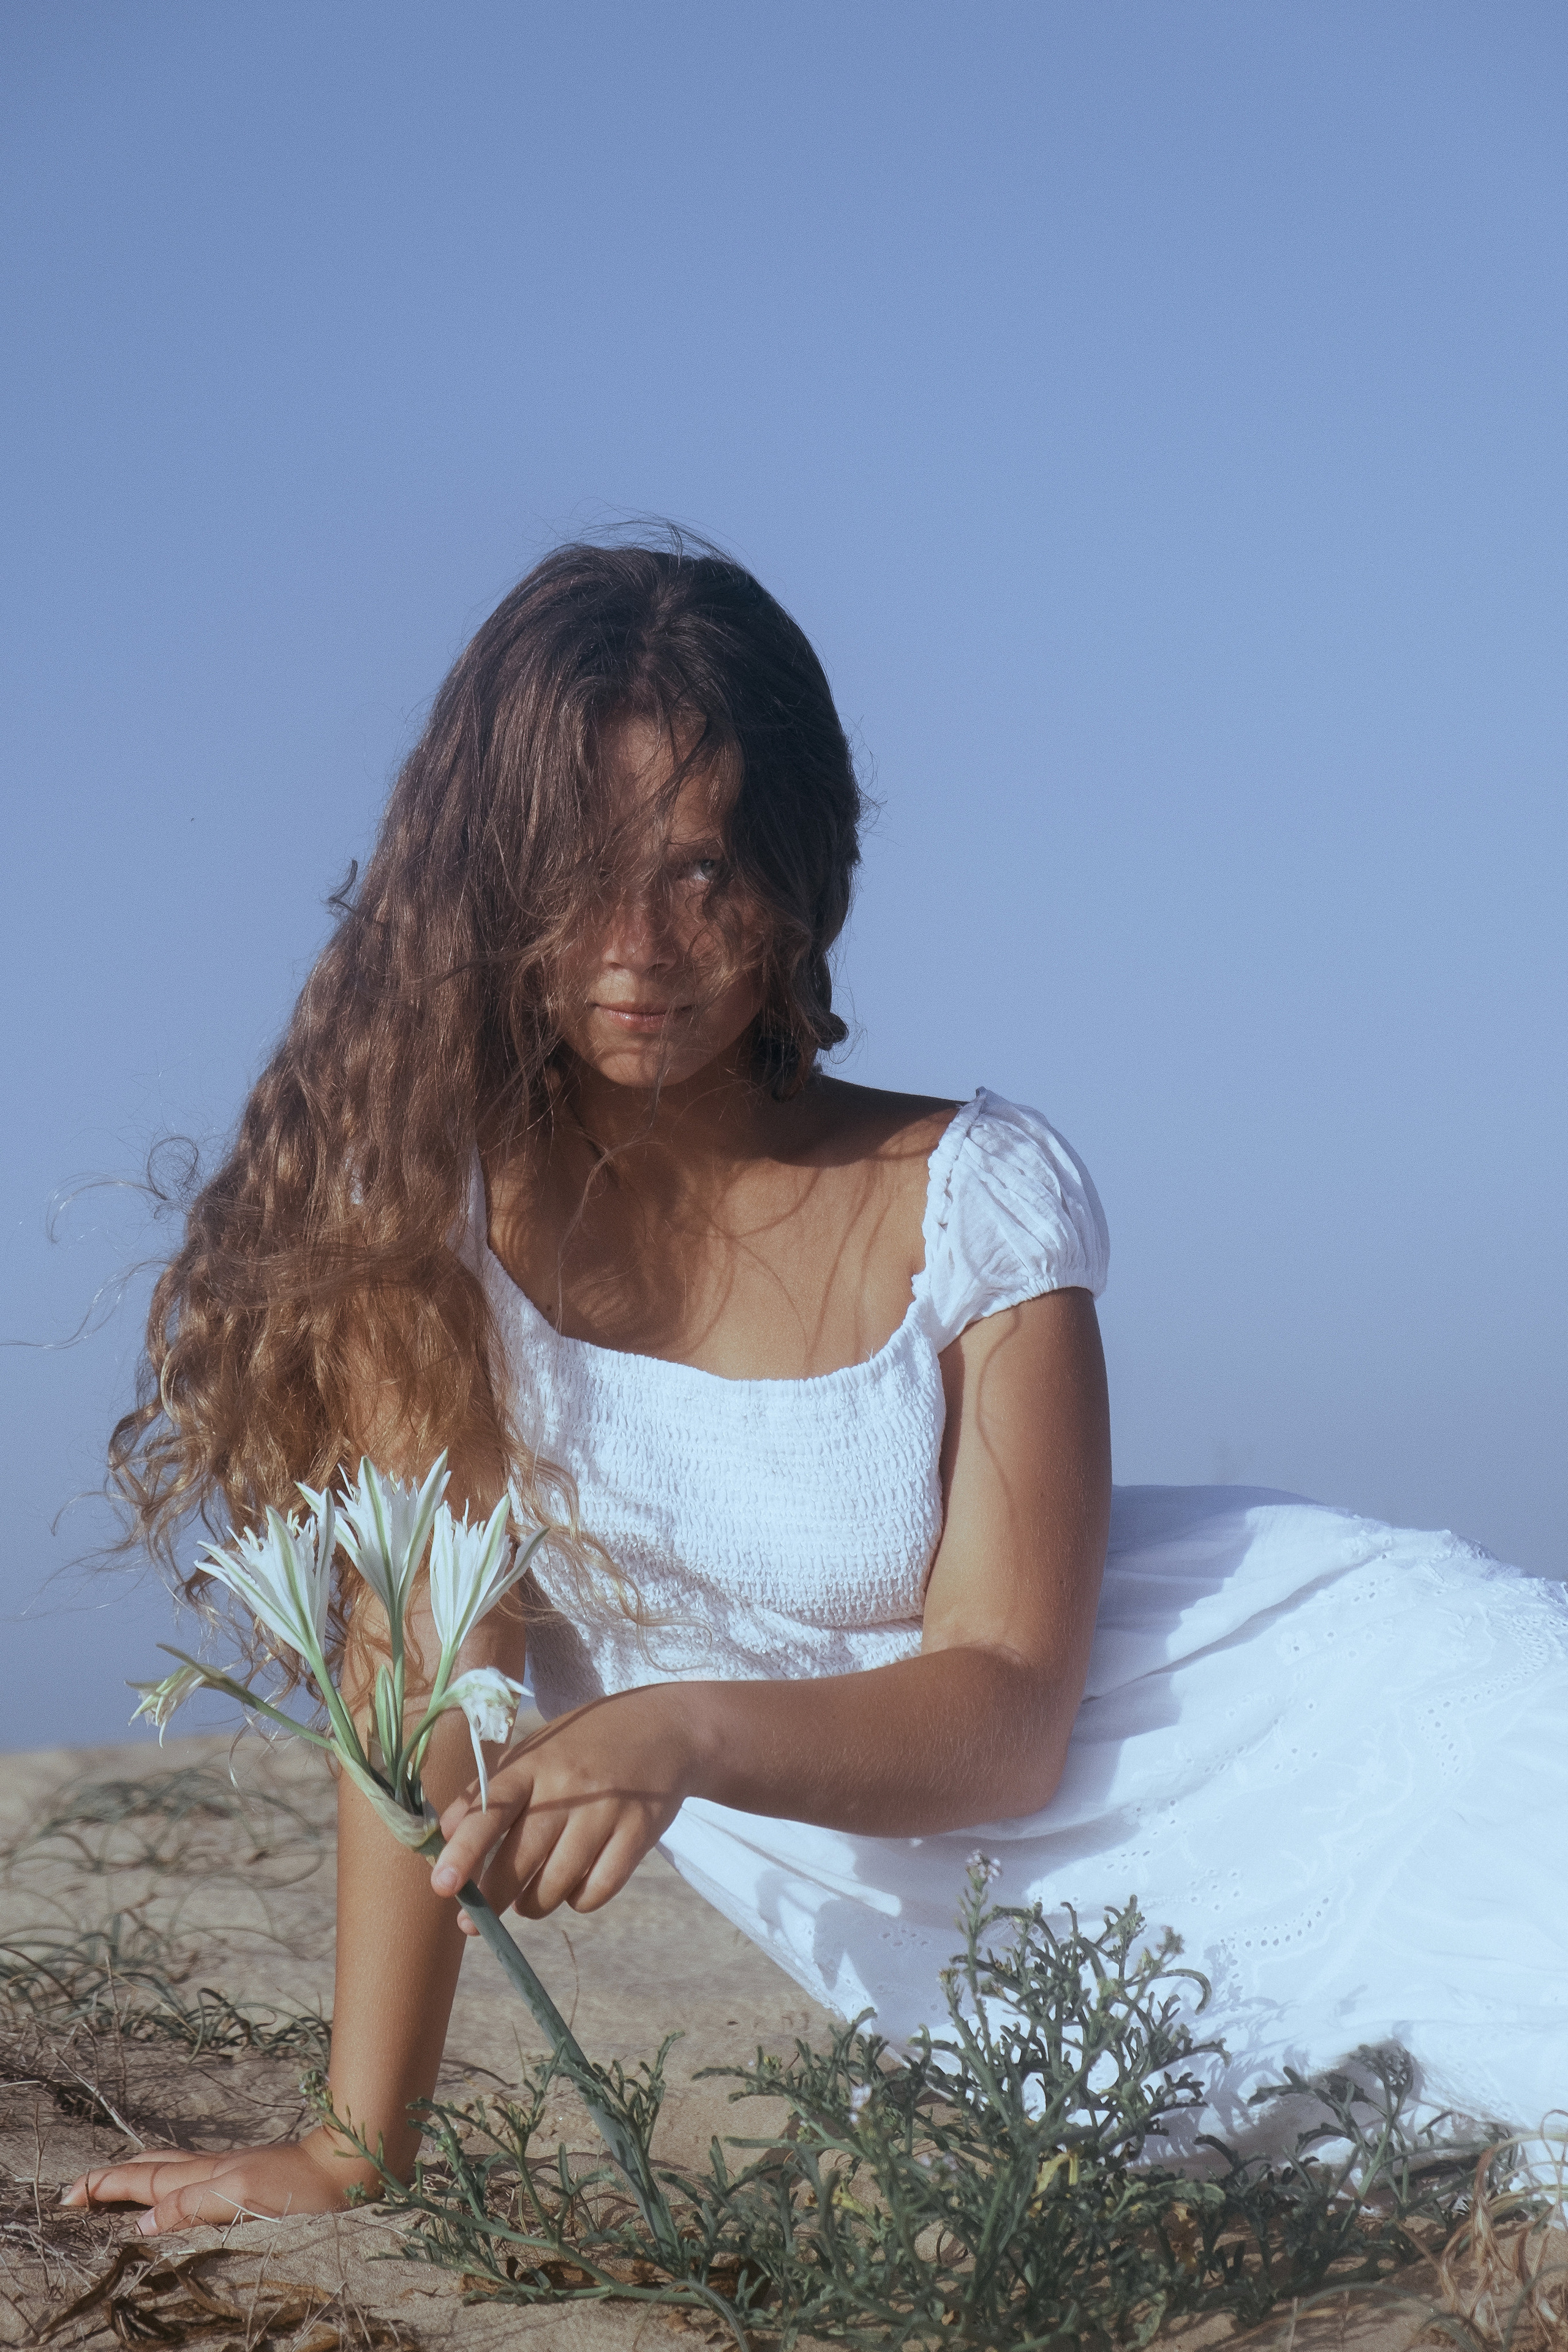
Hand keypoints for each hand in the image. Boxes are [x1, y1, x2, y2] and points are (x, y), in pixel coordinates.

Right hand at [60, 2131, 375, 2234]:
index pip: (141, 2181)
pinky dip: (170, 2186)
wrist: (348, 2166)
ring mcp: (229, 2173)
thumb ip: (191, 2207)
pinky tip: (179, 2191)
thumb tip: (142, 2222)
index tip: (68, 2196)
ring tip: (118, 2188)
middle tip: (80, 2192)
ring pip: (172, 2172)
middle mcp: (211, 2171)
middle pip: (150, 2171)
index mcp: (203, 2176)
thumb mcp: (240, 2195)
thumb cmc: (299, 2184)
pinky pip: (194, 2182)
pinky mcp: (248, 2180)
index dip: (104, 2187)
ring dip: (139, 2179)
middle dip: (112, 2180)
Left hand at [431, 1685, 700, 1920]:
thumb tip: (447, 1833)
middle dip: (493, 1898)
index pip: (491, 1810)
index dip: (464, 1851)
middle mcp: (568, 1787)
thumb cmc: (584, 1745)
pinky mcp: (638, 1834)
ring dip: (534, 1904)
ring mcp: (606, 1811)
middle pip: (521, 1859)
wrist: (665, 1728)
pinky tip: (576, 1887)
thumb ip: (491, 1789)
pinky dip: (579, 1901)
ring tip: (531, 1897)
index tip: (442, 1886)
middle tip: (475, 1921)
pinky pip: (597, 1892)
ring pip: (556, 1885)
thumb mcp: (536, 1750)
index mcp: (534, 1763)